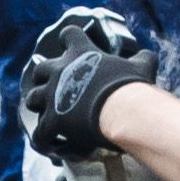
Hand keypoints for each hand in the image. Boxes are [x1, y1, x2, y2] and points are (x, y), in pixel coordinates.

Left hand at [17, 4, 161, 160]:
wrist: (123, 111)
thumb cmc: (132, 87)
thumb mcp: (141, 66)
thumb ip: (142, 58)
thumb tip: (147, 56)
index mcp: (81, 53)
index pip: (69, 34)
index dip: (70, 39)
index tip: (73, 45)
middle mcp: (60, 71)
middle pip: (40, 69)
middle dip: (45, 78)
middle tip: (56, 88)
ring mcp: (52, 96)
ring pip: (32, 99)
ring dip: (40, 108)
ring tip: (50, 117)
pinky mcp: (52, 120)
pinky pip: (40, 133)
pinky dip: (45, 140)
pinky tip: (52, 146)